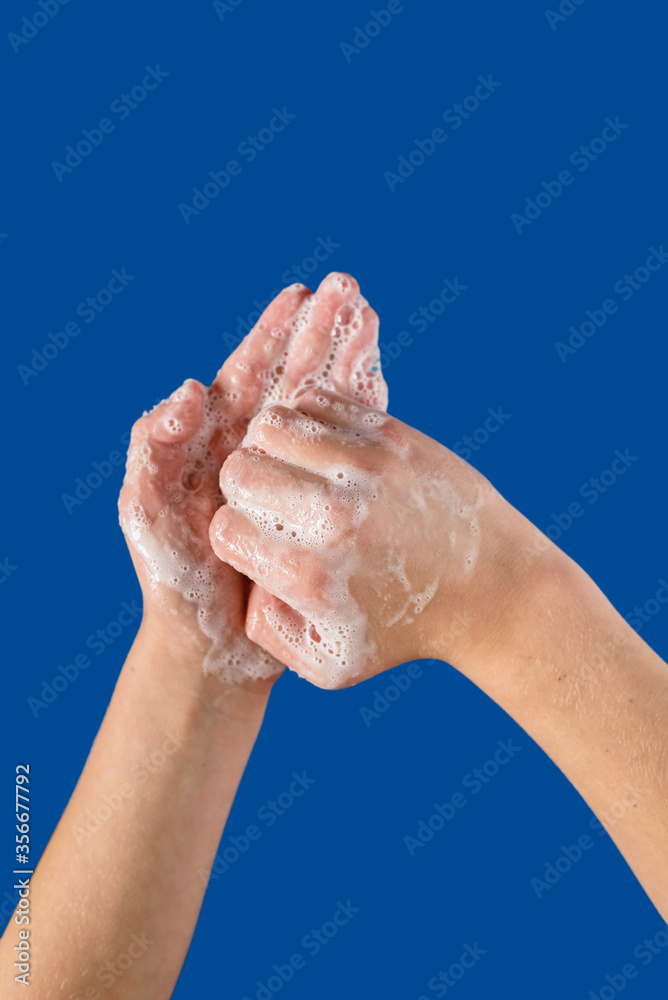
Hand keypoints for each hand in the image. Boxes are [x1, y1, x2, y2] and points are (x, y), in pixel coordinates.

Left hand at [119, 275, 386, 683]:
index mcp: (217, 440)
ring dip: (346, 360)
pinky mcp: (323, 508)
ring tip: (369, 315)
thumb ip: (152, 449)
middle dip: (318, 334)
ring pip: (326, 407)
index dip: (274, 335)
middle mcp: (261, 452)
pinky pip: (346, 450)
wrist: (216, 642)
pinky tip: (382, 380)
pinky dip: (363, 413)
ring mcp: (298, 479)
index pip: (250, 373)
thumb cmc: (174, 579)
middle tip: (346, 288)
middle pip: (294, 379)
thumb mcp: (146, 510)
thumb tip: (189, 389)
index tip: (299, 296)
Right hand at [209, 390, 534, 687]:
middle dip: (244, 488)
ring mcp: (366, 469)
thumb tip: (246, 573)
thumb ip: (268, 629)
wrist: (494, 591)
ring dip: (273, 449)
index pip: (225, 529)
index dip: (236, 536)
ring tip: (296, 473)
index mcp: (310, 576)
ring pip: (271, 425)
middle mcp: (334, 517)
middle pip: (239, 470)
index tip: (264, 543)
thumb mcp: (329, 665)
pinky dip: (309, 422)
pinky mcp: (393, 437)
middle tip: (274, 504)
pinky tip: (326, 453)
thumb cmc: (404, 630)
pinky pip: (317, 401)